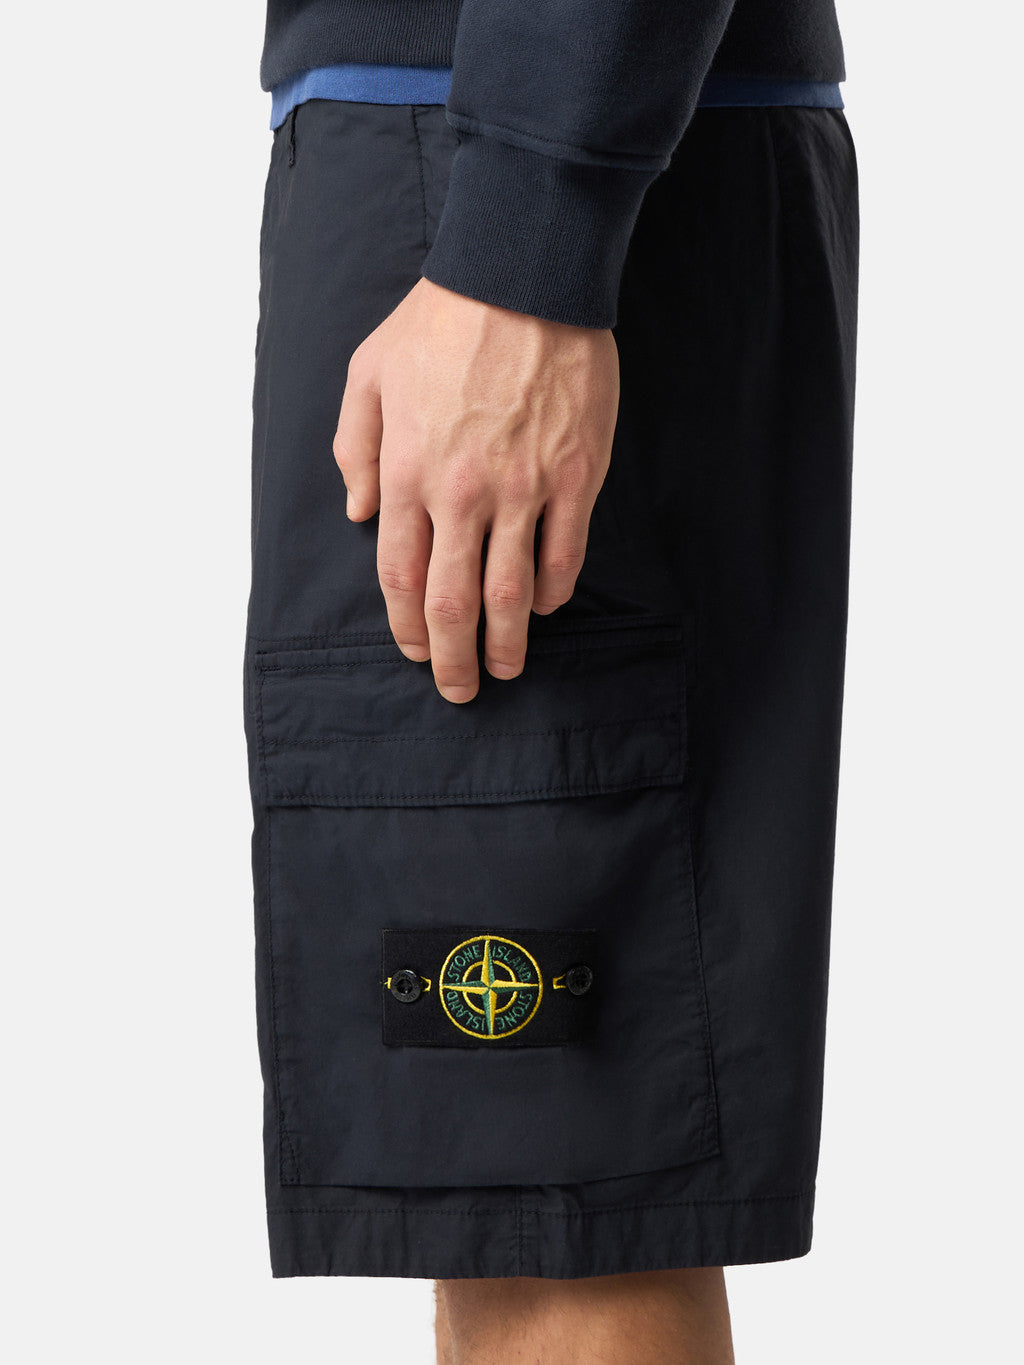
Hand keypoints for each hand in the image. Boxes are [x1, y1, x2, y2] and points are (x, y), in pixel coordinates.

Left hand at [334, 277, 618, 702]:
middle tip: (461, 690)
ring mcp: (523, 488)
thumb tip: (361, 514)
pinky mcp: (574, 476)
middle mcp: (463, 492)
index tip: (416, 652)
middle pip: (453, 601)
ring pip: (511, 590)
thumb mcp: (368, 374)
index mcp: (408, 471)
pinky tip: (545, 605)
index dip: (406, 627)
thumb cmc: (440, 322)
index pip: (401, 575)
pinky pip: (564, 553)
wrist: (522, 276)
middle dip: (454, 658)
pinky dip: (553, 589)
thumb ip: (355, 449)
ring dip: (508, 641)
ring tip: (507, 667)